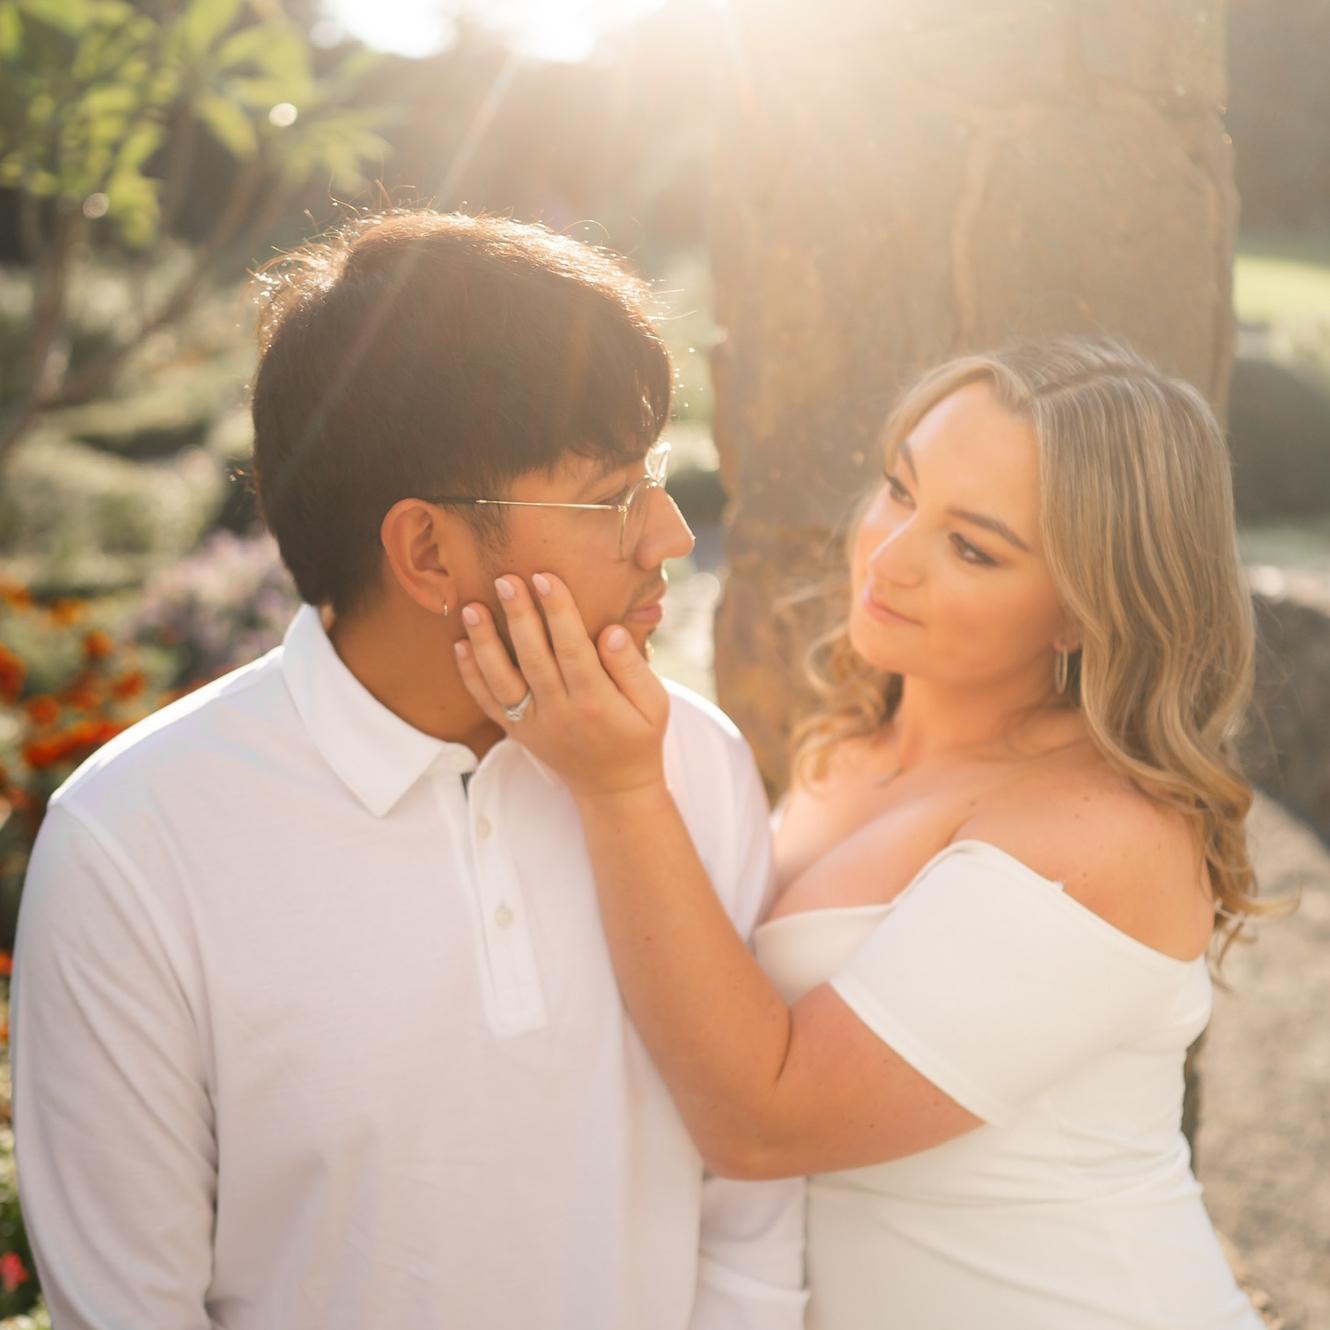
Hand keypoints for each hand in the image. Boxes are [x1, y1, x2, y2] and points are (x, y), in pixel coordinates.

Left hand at [454, 573, 670, 798]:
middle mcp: (560, 712)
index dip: (558, 612)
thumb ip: (632, 668)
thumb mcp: (654, 704)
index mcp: (596, 701)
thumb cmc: (638, 736)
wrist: (613, 787)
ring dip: (484, 643)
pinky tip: (459, 645)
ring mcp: (533, 724)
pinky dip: (471, 675)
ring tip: (471, 608)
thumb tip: (610, 631)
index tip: (546, 578)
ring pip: (501, 680)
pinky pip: (488, 703)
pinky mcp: (517, 731)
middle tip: (505, 579)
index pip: (573, 649)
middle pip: (533, 658)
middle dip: (518, 616)